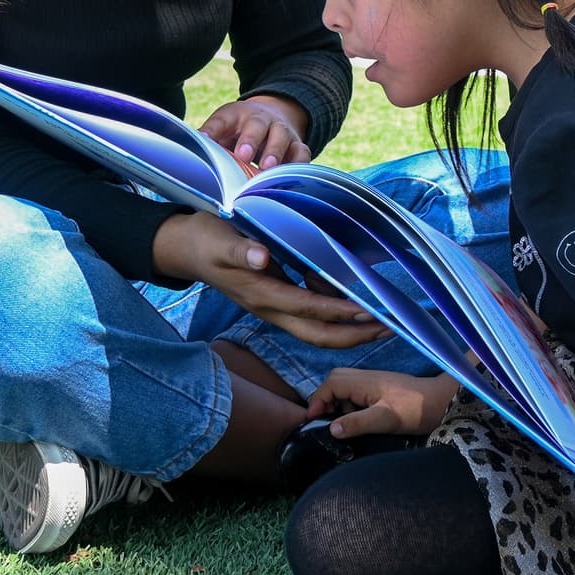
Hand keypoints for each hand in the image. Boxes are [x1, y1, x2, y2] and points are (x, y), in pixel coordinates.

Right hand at [152, 211, 384, 348]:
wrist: (185, 248)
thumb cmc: (205, 239)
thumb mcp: (219, 240)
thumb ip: (240, 250)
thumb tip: (261, 257)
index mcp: (261, 294)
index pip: (309, 309)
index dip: (340, 313)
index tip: (369, 312)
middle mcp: (270, 307)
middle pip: (318, 334)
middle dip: (355, 335)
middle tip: (390, 328)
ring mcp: (273, 306)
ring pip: (317, 328)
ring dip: (348, 326)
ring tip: (380, 317)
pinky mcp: (275, 300)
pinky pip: (310, 313)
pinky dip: (333, 308)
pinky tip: (348, 295)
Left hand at [199, 95, 309, 172]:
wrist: (272, 117)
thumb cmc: (238, 132)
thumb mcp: (222, 130)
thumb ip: (208, 140)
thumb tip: (185, 156)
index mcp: (235, 115)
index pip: (222, 119)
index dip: (214, 130)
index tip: (207, 141)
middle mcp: (261, 119)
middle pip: (257, 126)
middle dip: (250, 140)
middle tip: (243, 156)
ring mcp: (281, 131)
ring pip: (282, 137)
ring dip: (275, 152)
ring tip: (267, 169)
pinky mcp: (297, 145)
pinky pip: (302, 152)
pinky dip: (298, 164)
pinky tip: (289, 179)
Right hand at [306, 367, 459, 437]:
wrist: (444, 402)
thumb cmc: (417, 410)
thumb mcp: (386, 419)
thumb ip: (358, 423)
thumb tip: (331, 428)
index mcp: (364, 382)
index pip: (330, 384)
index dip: (317, 400)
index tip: (313, 419)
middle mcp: (367, 378)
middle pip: (335, 381)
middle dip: (325, 400)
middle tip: (326, 421)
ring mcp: (375, 383)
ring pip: (345, 387)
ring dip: (338, 403)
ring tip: (343, 423)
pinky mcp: (381, 390)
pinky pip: (357, 393)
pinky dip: (351, 405)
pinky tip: (359, 420)